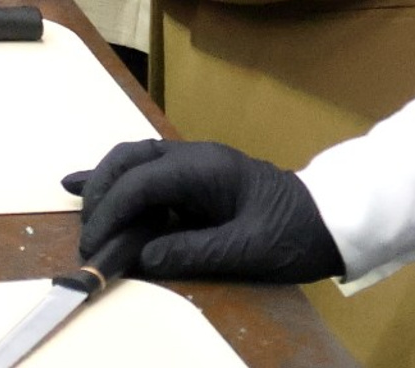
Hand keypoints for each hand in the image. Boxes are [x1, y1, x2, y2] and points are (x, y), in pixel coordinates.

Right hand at [68, 140, 346, 285]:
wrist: (331, 219)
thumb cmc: (294, 234)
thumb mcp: (249, 251)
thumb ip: (193, 251)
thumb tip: (141, 258)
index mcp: (202, 168)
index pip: (140, 182)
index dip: (112, 212)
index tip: (94, 243)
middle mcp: (189, 155)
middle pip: (128, 161)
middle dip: (101, 195)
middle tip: (88, 234)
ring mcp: (190, 162)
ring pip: (131, 162)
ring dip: (104, 186)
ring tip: (83, 212)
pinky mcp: (193, 175)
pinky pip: (144, 171)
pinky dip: (115, 180)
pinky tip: (85, 184)